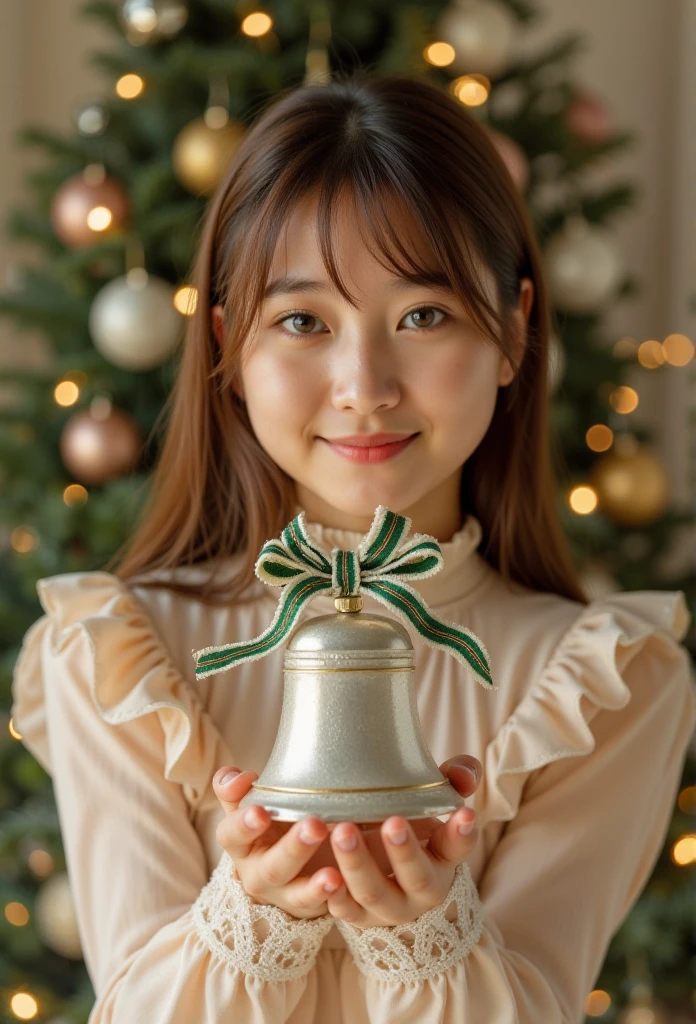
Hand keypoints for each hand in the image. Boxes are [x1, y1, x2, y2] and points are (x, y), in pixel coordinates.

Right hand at [213, 767, 343, 919]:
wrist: (289, 862)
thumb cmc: (269, 823)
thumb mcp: (251, 804)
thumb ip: (237, 789)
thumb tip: (235, 778)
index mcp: (240, 843)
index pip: (231, 834)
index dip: (243, 825)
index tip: (261, 812)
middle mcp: (256, 873)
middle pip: (271, 867)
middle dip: (292, 849)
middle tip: (315, 826)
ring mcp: (283, 895)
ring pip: (296, 894)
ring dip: (314, 885)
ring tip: (333, 875)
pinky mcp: (308, 907)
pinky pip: (321, 908)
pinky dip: (334, 898)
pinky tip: (346, 885)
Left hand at [325, 755, 480, 928]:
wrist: (385, 872)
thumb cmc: (410, 826)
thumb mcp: (431, 803)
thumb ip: (451, 780)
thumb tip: (466, 775)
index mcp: (443, 858)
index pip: (458, 847)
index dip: (462, 833)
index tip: (465, 813)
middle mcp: (421, 890)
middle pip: (416, 876)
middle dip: (404, 851)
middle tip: (392, 822)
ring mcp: (389, 906)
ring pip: (374, 892)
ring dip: (358, 864)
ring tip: (343, 831)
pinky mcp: (358, 915)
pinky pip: (345, 910)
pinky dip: (334, 894)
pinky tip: (325, 874)